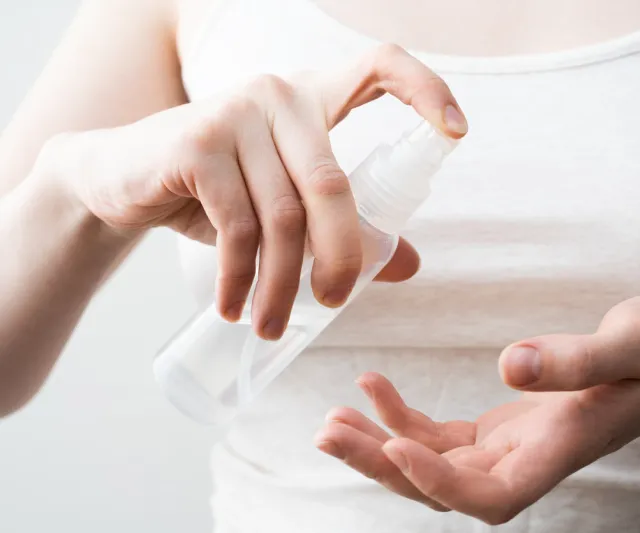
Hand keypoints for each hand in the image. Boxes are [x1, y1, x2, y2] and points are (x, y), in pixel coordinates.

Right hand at [38, 44, 467, 338]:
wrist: (123, 179)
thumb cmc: (218, 192)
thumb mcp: (284, 205)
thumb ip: (344, 226)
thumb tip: (409, 263)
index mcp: (312, 99)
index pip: (380, 67)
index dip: (426, 90)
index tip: (457, 132)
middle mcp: (279, 93)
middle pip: (333, 185)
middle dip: (340, 258)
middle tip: (334, 304)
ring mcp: (235, 114)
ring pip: (282, 218)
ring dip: (282, 285)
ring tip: (272, 325)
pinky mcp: (196, 144)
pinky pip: (237, 227)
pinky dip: (239, 278)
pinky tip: (233, 307)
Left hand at [316, 291, 639, 523]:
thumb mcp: (637, 342)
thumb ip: (577, 359)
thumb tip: (508, 365)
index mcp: (561, 451)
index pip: (491, 498)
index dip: (440, 485)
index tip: (395, 447)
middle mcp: (530, 461)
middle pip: (444, 488)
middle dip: (382, 465)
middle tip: (327, 432)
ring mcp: (512, 448)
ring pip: (432, 465)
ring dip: (378, 444)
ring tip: (332, 417)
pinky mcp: (501, 429)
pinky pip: (441, 435)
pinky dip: (402, 415)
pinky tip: (372, 386)